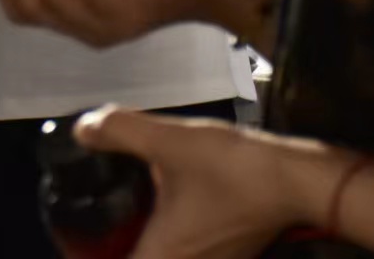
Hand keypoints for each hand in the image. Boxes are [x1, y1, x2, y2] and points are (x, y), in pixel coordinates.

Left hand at [71, 108, 317, 258]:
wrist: (296, 181)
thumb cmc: (233, 169)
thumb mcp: (169, 141)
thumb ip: (121, 131)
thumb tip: (83, 128)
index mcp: (161, 256)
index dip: (88, 256)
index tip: (77, 237)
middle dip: (111, 248)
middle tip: (94, 223)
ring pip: (160, 258)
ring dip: (139, 243)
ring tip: (122, 214)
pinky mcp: (226, 254)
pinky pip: (183, 254)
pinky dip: (166, 238)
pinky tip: (164, 206)